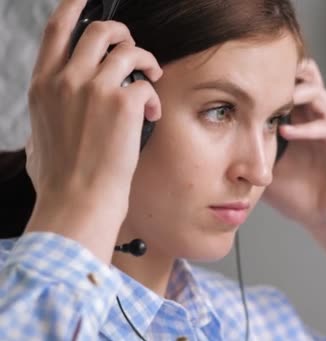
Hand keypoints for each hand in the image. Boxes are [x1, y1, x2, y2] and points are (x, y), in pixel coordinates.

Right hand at [24, 0, 162, 260]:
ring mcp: (95, 89)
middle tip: (134, 52)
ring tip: (151, 79)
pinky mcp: (124, 103)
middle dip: (122, 34)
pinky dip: (152, 95)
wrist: (77, 202)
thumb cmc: (59, 181)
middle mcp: (67, 80)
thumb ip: (46, 118)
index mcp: (43, 86)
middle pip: (100, 31)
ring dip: (145, 61)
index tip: (88, 2)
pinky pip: (146, 83)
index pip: (57, 30)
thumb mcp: (38, 140)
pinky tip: (150, 115)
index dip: (75, 8)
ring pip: (129, 50)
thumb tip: (51, 116)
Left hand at [264, 59, 325, 274]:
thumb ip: (249, 150)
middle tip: (258, 75)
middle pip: (306, 76)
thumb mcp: (264, 168)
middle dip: (285, 72)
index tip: (243, 76)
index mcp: (301, 119)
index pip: (288, 84)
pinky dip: (307, 128)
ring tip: (272, 99)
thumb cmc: (299, 196)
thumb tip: (213, 142)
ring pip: (318, 92)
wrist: (325, 219)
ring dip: (295, 92)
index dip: (268, 77)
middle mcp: (319, 116)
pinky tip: (288, 132)